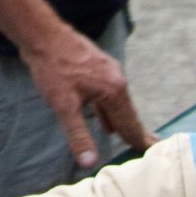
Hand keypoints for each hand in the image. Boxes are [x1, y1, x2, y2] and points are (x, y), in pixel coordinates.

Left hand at [19, 22, 151, 170]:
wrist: (41, 33)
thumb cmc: (52, 67)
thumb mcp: (64, 106)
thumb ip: (79, 135)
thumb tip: (89, 163)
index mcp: (114, 91)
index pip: (131, 125)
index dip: (140, 142)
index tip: (154, 153)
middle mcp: (117, 80)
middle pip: (129, 114)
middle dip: (136, 133)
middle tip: (150, 148)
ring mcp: (109, 70)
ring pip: (118, 104)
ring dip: (122, 122)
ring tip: (129, 138)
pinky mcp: (98, 66)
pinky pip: (109, 94)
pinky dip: (110, 110)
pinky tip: (106, 121)